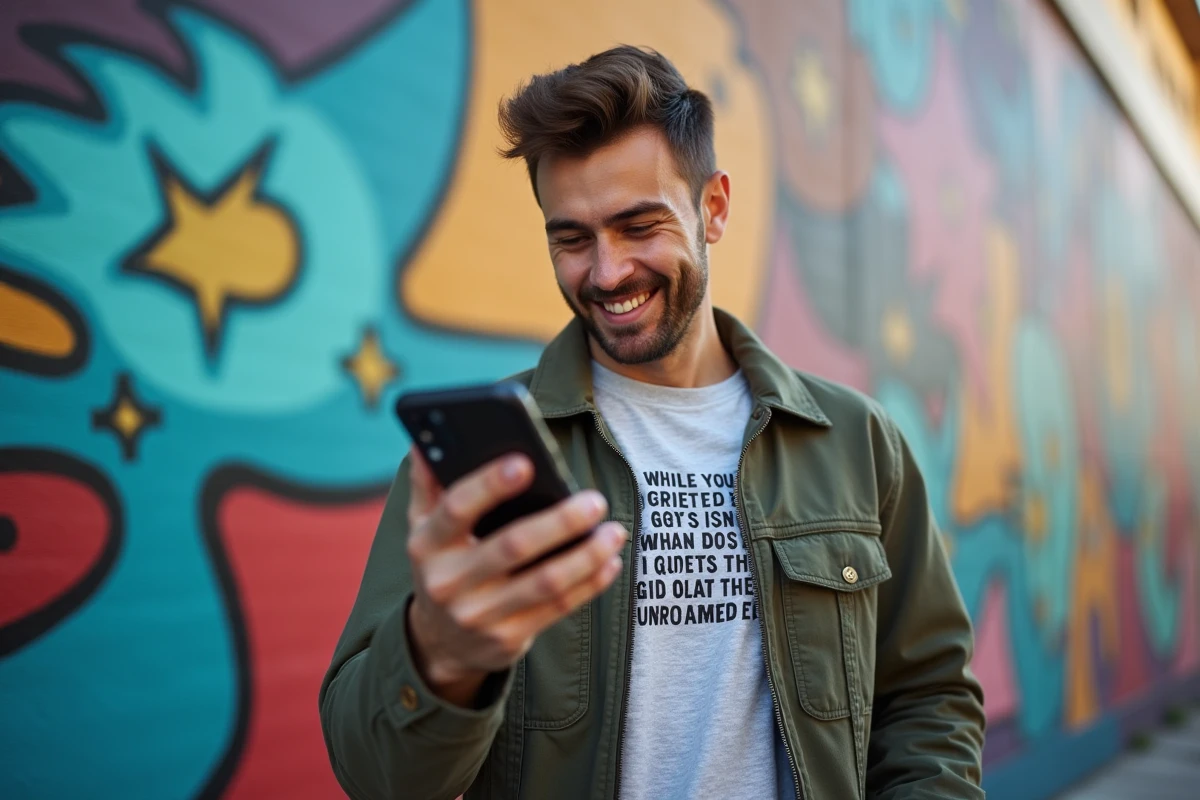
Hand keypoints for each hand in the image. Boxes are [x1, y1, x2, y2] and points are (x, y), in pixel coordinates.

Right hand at [404, 447, 625, 705]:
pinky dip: (589, 583)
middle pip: (512, 546)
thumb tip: (425, 439)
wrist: (439, 641)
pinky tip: (610, 561)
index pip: (456, 508)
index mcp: (427, 543)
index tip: (526, 462)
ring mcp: (478, 615)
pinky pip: (557, 608)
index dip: (490, 484)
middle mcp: (448, 581)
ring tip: (614, 531)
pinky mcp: (506, 638)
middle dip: (559, 522)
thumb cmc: (443, 564)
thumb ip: (428, 483)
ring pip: (544, 583)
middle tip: (595, 500)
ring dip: (586, 556)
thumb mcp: (424, 527)